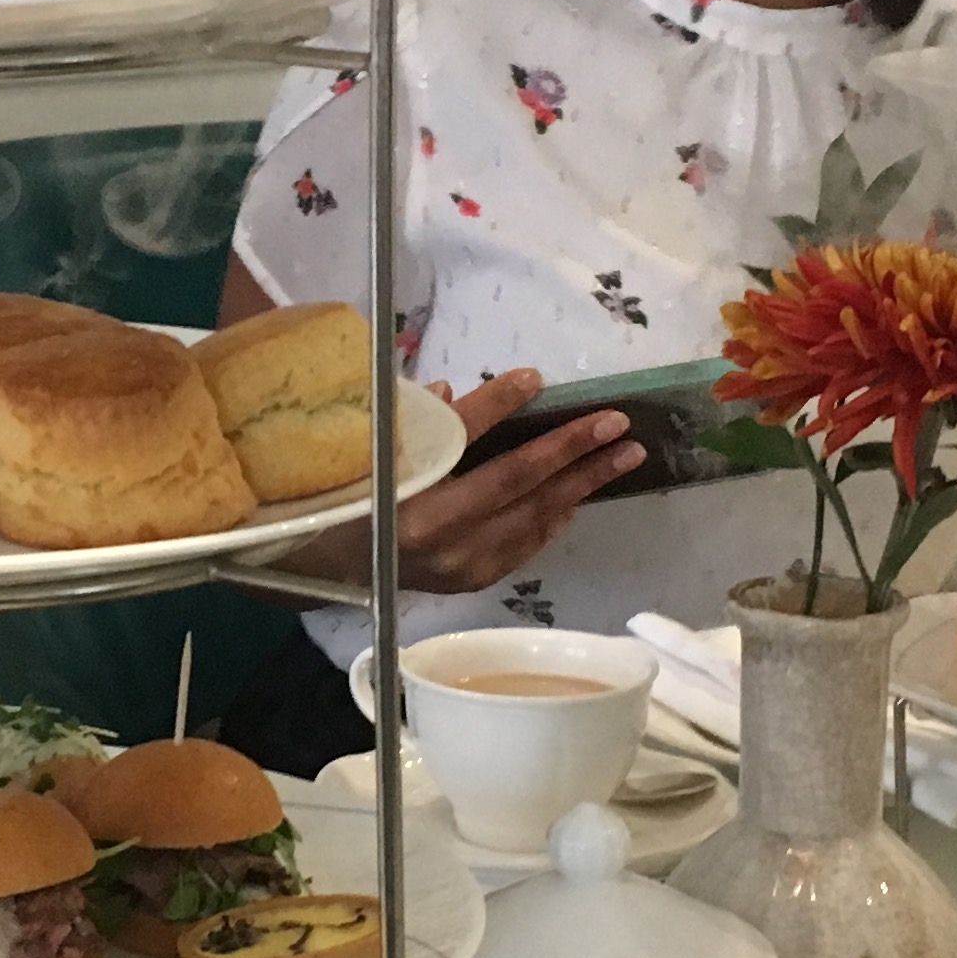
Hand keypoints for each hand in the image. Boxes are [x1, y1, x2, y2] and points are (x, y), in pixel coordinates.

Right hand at [299, 369, 640, 595]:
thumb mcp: (381, 447)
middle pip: (516, 482)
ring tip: (623, 456)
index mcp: (402, 493)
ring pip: (533, 517)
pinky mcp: (472, 580)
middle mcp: (435, 533)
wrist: (332, 566)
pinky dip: (555, 515)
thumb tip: (472, 388)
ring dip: (582, 484)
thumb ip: (426, 419)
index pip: (461, 439)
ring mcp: (459, 563)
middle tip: (619, 424)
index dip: (499, 404)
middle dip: (574, 450)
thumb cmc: (357, 495)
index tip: (535, 377)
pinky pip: (526, 543)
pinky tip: (579, 493)